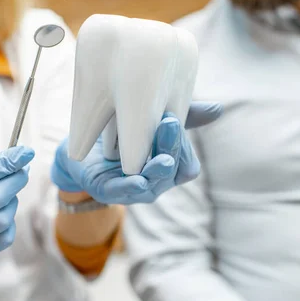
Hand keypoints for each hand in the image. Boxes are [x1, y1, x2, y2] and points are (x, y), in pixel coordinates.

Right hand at [0, 146, 34, 300]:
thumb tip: (17, 160)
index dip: (3, 164)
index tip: (25, 152)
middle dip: (15, 180)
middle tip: (23, 169)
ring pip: (2, 219)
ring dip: (12, 202)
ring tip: (6, 195)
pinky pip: (5, 237)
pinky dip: (9, 222)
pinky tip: (1, 214)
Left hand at [51, 101, 221, 204]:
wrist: (82, 146)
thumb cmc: (122, 135)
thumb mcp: (150, 120)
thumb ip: (184, 115)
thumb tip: (217, 108)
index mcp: (168, 167)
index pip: (186, 163)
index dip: (183, 145)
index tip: (173, 117)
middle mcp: (154, 181)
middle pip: (173, 172)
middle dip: (172, 148)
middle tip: (168, 122)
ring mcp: (133, 190)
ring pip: (152, 184)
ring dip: (157, 170)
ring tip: (162, 157)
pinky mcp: (107, 191)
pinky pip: (121, 193)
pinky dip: (130, 186)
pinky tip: (136, 178)